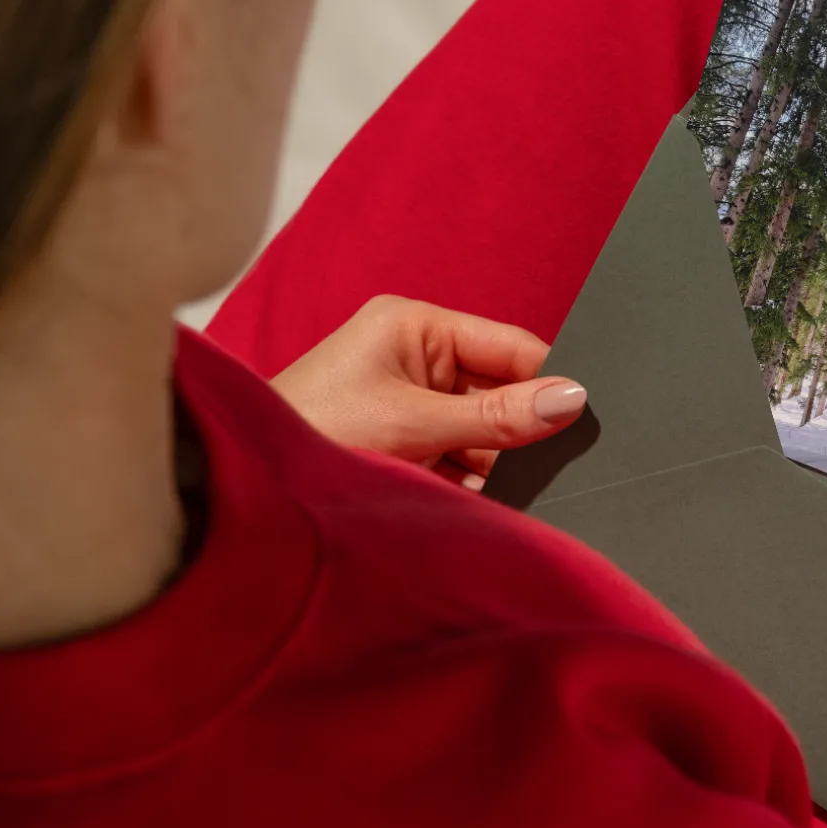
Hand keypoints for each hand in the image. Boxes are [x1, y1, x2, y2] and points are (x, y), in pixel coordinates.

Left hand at [270, 295, 586, 490]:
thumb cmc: (310, 435)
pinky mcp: (401, 443)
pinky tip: (469, 502)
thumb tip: (572, 399)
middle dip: (517, 432)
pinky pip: (458, 458)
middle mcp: (415, 356)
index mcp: (415, 325)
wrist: (239, 489)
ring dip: (491, 465)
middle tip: (547, 468)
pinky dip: (468, 482)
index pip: (511, 346)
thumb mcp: (415, 425)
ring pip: (482, 433)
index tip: (587, 420)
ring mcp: (408, 402)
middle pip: (500, 392)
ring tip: (486, 489)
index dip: (550, 381)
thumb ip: (497, 417)